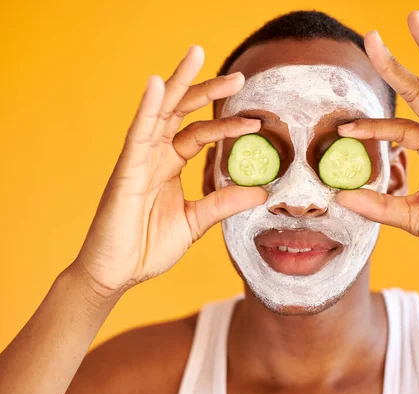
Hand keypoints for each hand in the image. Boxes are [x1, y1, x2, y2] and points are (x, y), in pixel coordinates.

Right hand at [73, 46, 266, 293]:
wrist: (117, 274)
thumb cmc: (148, 246)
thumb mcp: (196, 221)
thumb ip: (224, 203)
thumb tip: (261, 192)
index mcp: (170, 166)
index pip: (200, 135)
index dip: (226, 126)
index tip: (255, 123)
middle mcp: (155, 156)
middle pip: (182, 112)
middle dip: (208, 91)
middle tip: (239, 77)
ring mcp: (139, 159)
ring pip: (160, 111)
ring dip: (179, 83)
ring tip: (197, 54)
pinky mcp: (126, 170)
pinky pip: (138, 133)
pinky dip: (147, 107)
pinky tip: (157, 84)